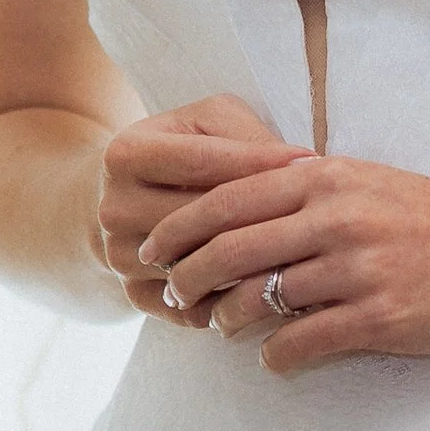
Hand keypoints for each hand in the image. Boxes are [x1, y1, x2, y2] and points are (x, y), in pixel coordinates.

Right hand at [96, 97, 304, 326]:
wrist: (129, 197)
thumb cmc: (186, 151)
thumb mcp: (209, 123)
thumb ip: (245, 137)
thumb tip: (298, 168)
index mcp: (125, 154)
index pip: (200, 162)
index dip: (259, 163)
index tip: (311, 164)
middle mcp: (112, 207)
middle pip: (198, 220)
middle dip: (261, 218)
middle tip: (318, 220)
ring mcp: (119, 255)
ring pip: (197, 267)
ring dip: (252, 268)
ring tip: (304, 258)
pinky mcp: (132, 294)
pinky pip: (191, 307)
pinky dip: (234, 303)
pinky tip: (274, 290)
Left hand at [136, 153, 429, 374]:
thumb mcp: (367, 183)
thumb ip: (304, 189)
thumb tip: (235, 209)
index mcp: (325, 178)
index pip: (224, 199)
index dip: (177, 229)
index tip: (154, 251)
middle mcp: (335, 218)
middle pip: (228, 250)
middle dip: (187, 278)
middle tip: (174, 298)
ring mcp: (357, 269)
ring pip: (258, 300)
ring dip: (227, 321)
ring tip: (222, 329)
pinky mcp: (380, 318)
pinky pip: (301, 343)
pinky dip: (275, 357)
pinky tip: (275, 359)